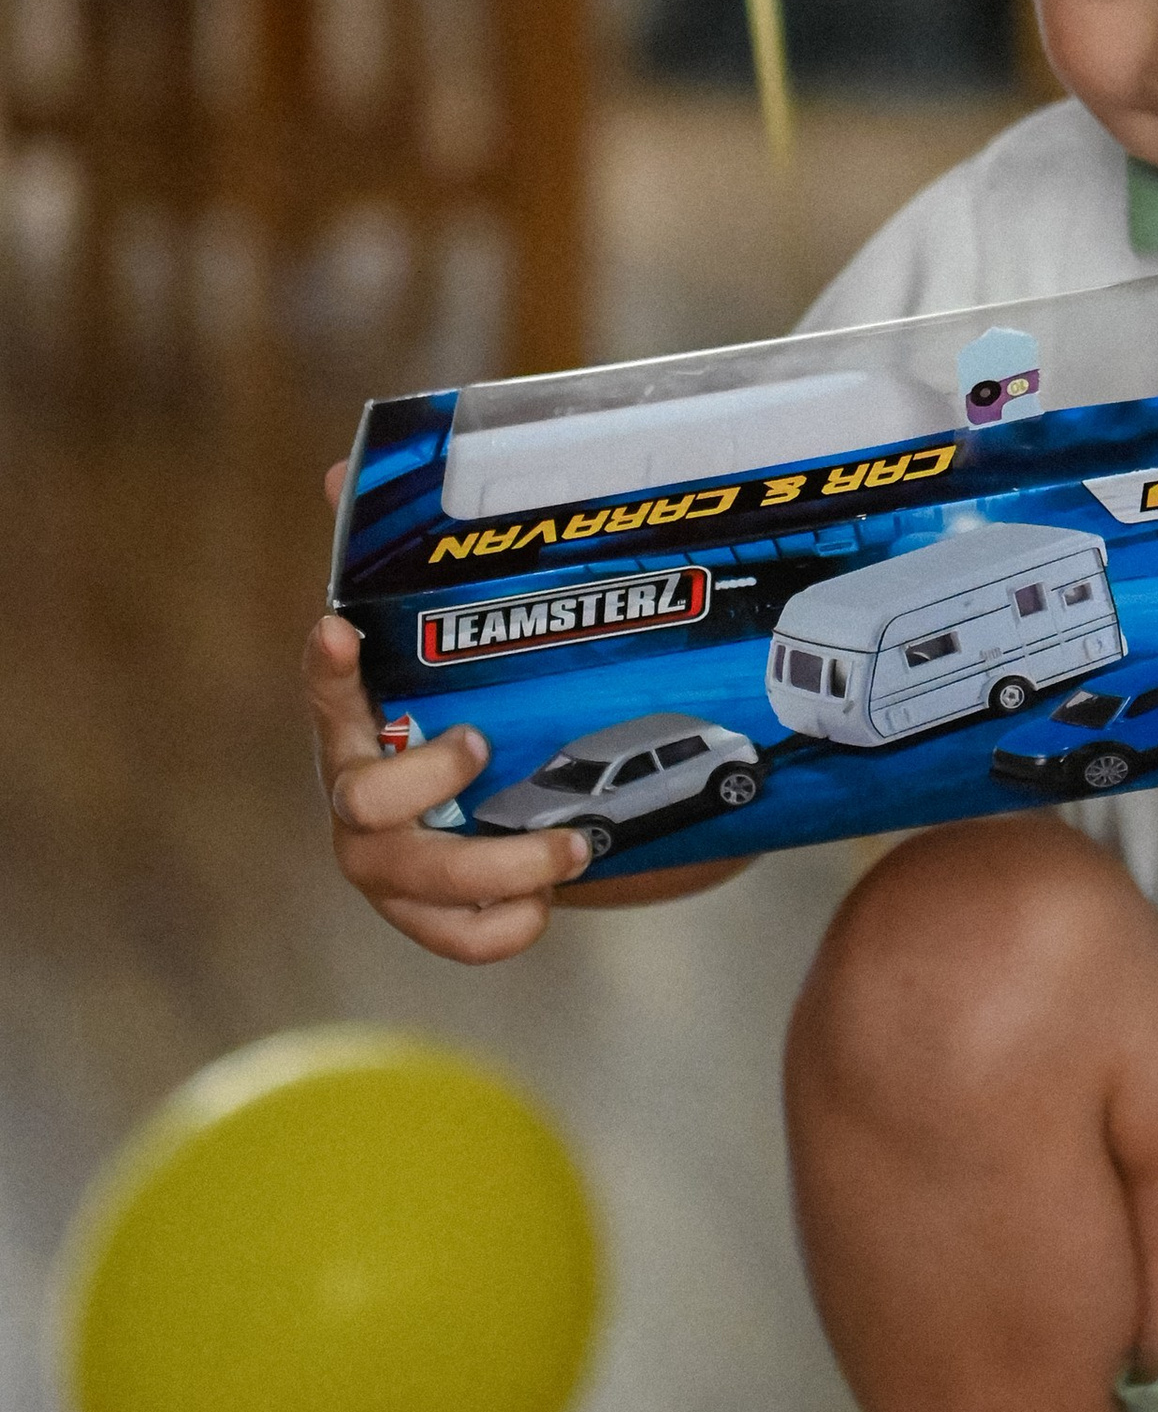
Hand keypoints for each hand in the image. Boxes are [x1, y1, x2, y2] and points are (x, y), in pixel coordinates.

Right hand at [305, 598, 593, 964]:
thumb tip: (342, 472)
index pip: (327, 693)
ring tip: (575, 845)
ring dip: (503, 865)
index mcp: (357, 733)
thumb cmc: (463, 722)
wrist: (486, 818)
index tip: (337, 629)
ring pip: (421, 878)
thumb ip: (410, 576)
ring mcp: (384, 868)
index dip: (327, 669)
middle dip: (429, 778)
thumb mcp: (451, 658)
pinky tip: (546, 899)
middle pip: (366, 803)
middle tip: (484, 745)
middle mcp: (355, 803)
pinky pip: (457, 939)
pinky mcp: (423, 919)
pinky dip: (507, 927)